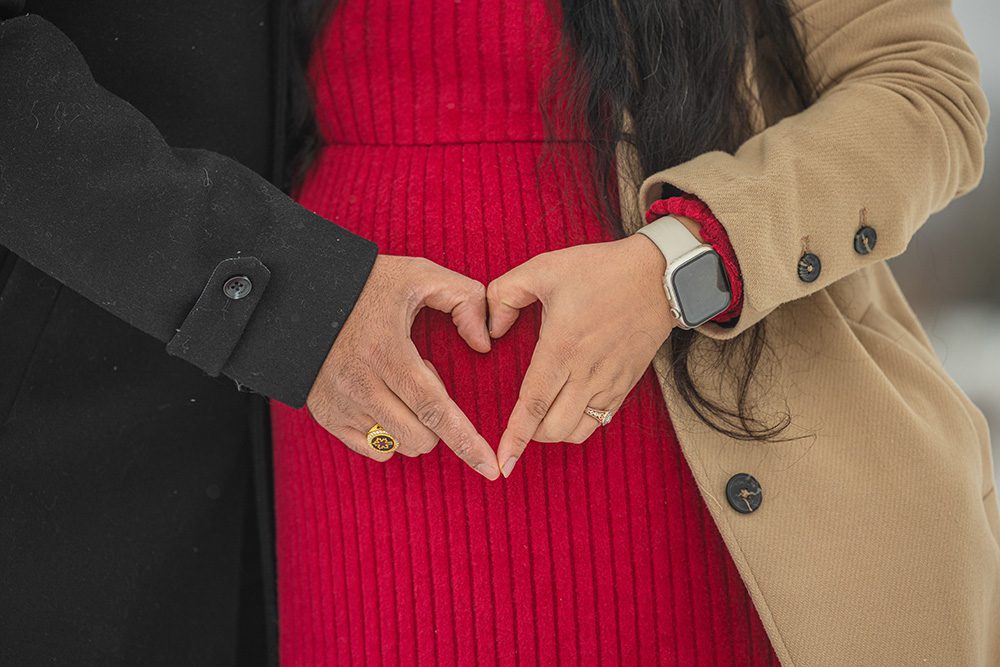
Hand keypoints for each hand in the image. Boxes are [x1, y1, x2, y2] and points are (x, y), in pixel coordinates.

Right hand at [307, 255, 500, 479]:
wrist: (301, 295)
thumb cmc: (366, 284)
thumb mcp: (419, 275)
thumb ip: (465, 300)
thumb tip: (484, 344)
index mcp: (387, 353)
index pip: (434, 410)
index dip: (465, 441)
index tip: (490, 468)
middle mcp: (360, 385)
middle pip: (419, 437)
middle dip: (439, 423)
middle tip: (421, 376)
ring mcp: (340, 404)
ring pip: (397, 446)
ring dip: (414, 428)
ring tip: (398, 384)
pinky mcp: (325, 415)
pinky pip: (372, 449)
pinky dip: (389, 436)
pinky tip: (384, 402)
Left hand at [487, 232, 681, 476]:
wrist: (659, 276)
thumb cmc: (600, 270)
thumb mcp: (543, 268)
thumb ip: (504, 295)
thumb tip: (490, 330)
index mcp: (562, 348)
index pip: (534, 405)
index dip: (516, 436)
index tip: (502, 461)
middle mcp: (587, 372)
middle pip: (554, 429)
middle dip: (530, 435)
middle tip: (518, 422)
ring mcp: (610, 382)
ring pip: (577, 432)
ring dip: (554, 433)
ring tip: (541, 418)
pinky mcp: (626, 385)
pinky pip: (598, 421)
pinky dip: (578, 425)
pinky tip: (567, 409)